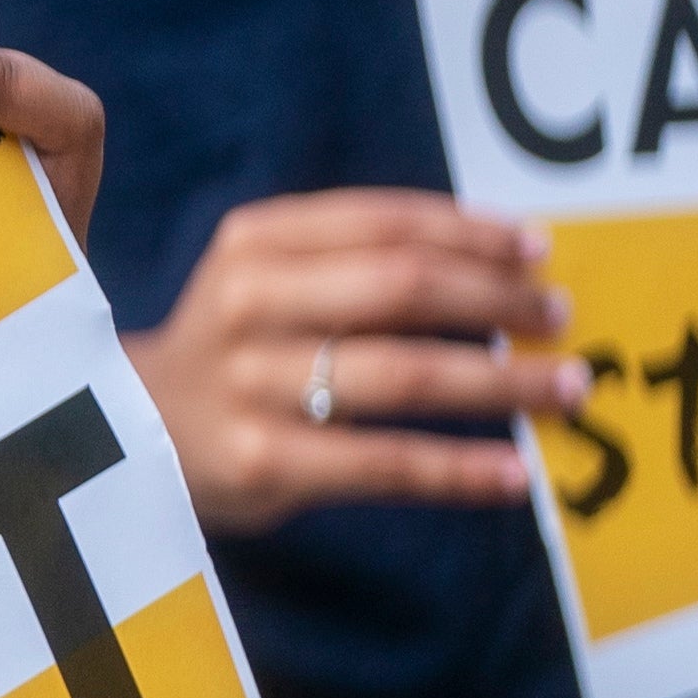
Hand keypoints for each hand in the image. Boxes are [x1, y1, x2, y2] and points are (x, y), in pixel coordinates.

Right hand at [126, 189, 587, 535]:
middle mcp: (247, 303)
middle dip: (498, 301)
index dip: (471, 233)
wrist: (129, 434)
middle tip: (561, 320)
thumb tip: (505, 265)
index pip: (384, 222)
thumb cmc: (234, 351)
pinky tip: (516, 474)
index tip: (539, 251)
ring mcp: (252, 385)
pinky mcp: (263, 462)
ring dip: (503, 382)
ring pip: (405, 375)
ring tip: (568, 389)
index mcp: (254, 243)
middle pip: (403, 289)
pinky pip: (385, 463)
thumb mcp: (266, 280)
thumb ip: (356, 262)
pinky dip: (461, 469)